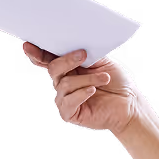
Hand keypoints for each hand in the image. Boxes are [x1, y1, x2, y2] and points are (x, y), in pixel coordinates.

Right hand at [22, 41, 143, 134]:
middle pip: (53, 68)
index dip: (36, 53)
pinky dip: (82, 93)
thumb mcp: (102, 62)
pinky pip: (69, 101)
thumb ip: (85, 54)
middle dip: (67, 60)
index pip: (47, 60)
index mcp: (68, 69)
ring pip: (65, 84)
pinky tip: (93, 91)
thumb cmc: (116, 82)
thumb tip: (74, 45)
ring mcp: (65, 99)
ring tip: (104, 78)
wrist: (129, 104)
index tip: (28, 45)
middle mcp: (63, 83)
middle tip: (83, 55)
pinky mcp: (69, 113)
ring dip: (87, 79)